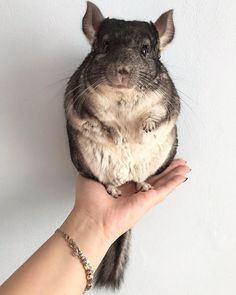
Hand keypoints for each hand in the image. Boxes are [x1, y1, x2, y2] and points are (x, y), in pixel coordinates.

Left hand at [73, 159, 190, 242]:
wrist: (91, 219)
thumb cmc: (88, 199)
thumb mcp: (91, 174)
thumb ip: (99, 163)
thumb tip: (101, 151)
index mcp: (121, 183)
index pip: (138, 170)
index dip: (148, 162)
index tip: (155, 153)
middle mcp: (133, 190)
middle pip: (154, 176)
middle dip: (166, 167)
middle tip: (177, 159)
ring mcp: (142, 196)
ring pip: (162, 182)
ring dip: (174, 173)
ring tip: (185, 165)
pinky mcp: (147, 201)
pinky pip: (164, 190)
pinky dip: (174, 182)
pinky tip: (183, 175)